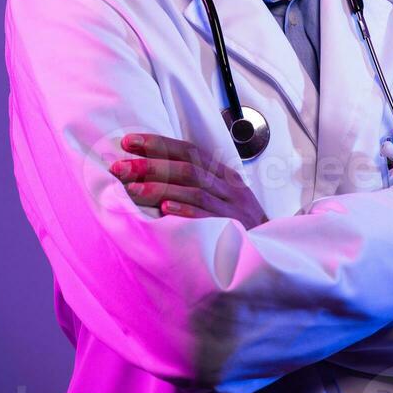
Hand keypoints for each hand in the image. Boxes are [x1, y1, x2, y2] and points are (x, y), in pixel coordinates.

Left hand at [108, 132, 268, 228]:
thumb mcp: (221, 197)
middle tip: (120, 166)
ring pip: (195, 190)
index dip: (158, 144)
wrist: (272, 251)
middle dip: (151, 164)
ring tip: (132, 189)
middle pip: (188, 167)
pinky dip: (187, 212)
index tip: (128, 141)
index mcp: (223, 175)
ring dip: (162, 187)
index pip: (188, 151)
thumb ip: (194, 184)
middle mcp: (228, 187)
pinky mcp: (234, 230)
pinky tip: (165, 209)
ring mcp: (232, 208)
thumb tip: (150, 172)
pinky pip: (209, 218)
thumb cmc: (238, 225)